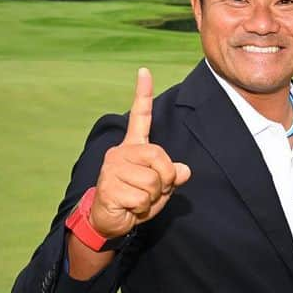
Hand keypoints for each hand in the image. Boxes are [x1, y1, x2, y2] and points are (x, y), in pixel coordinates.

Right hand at [89, 68, 191, 237]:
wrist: (110, 221)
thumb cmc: (136, 199)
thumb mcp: (160, 186)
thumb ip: (172, 174)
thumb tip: (184, 171)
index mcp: (134, 147)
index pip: (141, 117)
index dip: (143, 94)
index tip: (145, 71)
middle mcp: (121, 152)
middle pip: (159, 159)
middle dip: (165, 181)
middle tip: (152, 191)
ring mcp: (112, 168)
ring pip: (152, 182)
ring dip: (152, 197)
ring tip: (138, 199)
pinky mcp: (108, 187)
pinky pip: (141, 198)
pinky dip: (141, 208)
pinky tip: (128, 207)